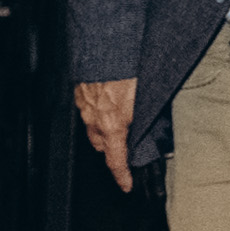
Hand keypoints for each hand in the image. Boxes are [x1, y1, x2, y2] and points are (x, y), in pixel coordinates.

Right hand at [74, 76, 138, 190]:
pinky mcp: (80, 91)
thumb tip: (149, 130)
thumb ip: (145, 117)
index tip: (126, 185)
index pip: (116, 159)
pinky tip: (108, 98)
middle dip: (114, 146)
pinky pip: (87, 108)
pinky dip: (97, 109)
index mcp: (113, 123)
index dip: (122, 175)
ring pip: (94, 125)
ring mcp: (84, 104)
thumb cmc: (127, 68)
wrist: (104, 44)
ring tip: (119, 117)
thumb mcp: (145, 98)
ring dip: (105, 126)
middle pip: (102, 144)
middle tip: (127, 142)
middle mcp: (95, 117)